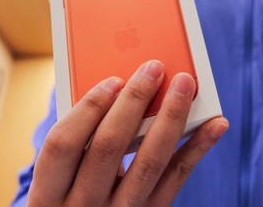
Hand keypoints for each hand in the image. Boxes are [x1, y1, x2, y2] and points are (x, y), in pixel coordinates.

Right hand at [27, 60, 228, 205]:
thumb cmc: (75, 195)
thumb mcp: (61, 182)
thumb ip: (80, 144)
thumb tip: (120, 87)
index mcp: (47, 196)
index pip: (61, 145)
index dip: (87, 109)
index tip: (113, 79)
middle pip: (107, 147)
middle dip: (133, 101)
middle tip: (154, 68)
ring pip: (148, 163)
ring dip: (171, 117)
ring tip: (185, 84)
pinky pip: (177, 180)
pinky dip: (198, 148)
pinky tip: (215, 123)